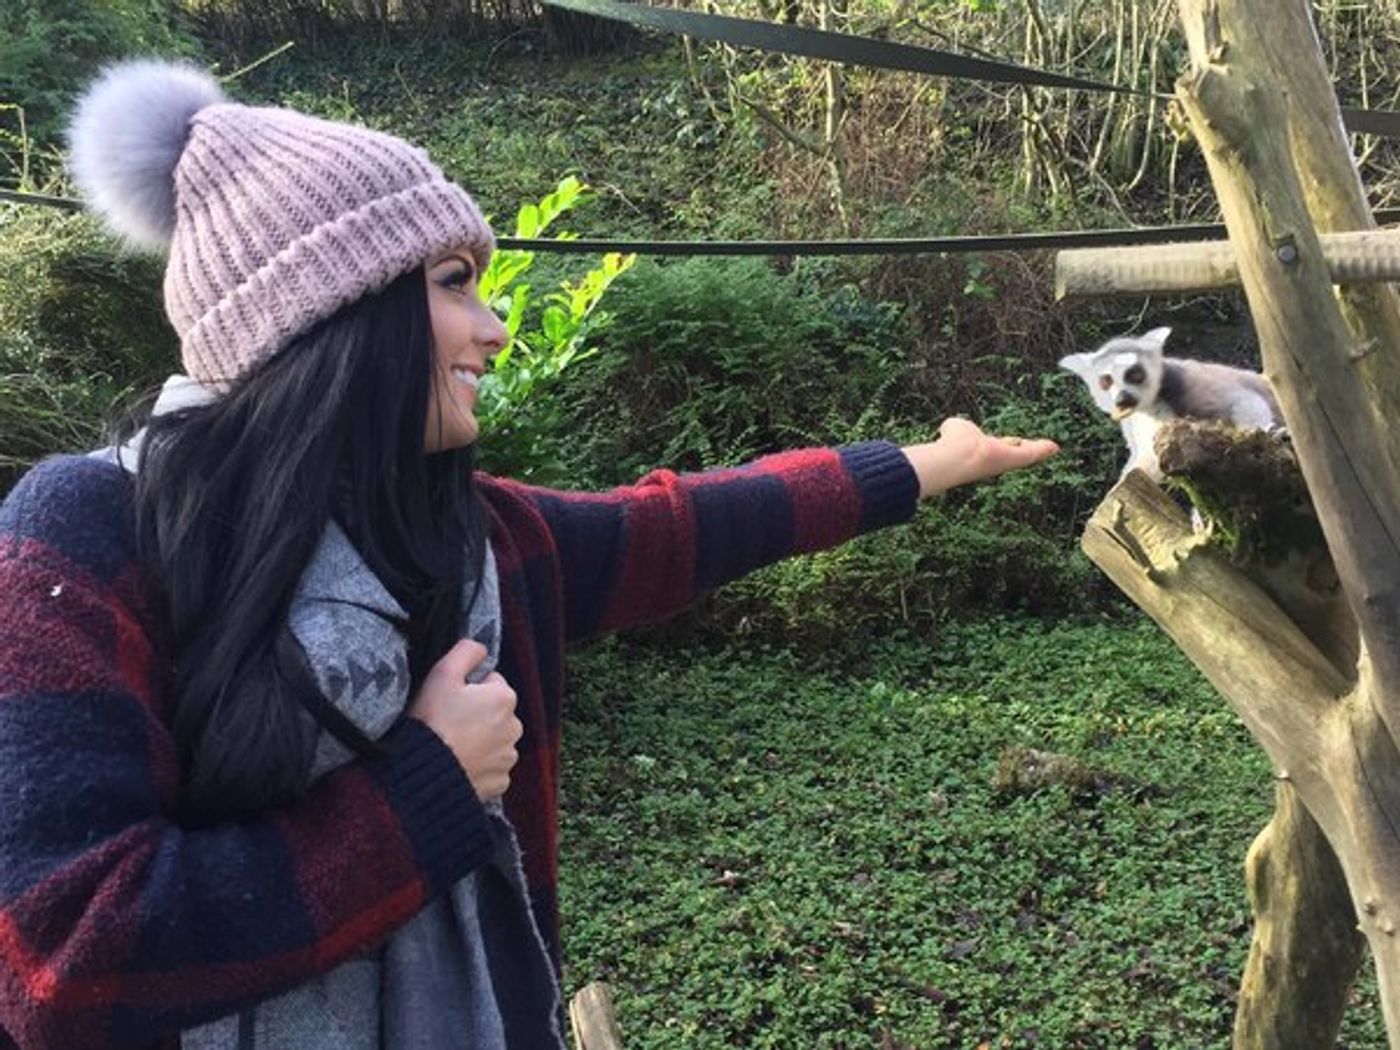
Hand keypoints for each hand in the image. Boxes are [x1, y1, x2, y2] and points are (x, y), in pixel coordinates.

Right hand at [407, 639, 522, 800]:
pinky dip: (478, 766)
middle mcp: (515, 727)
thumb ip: (466, 652)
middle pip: (495, 713)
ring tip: (452, 745)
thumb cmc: (434, 721)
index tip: (451, 700)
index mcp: (504, 697)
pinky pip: (491, 768)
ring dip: (479, 741)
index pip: (491, 683)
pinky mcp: (500, 782)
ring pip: (494, 741)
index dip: (468, 689)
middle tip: (449, 723)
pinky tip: (459, 764)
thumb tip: (481, 648)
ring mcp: (508, 757)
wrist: (426, 774)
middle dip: (477, 715)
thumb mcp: (443, 674)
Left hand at [903, 417, 1058, 498]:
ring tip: (1052, 448)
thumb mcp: (955, 429)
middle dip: (1024, 449)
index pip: (995, 448)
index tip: (1008, 445)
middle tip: (1036, 447)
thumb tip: (949, 428)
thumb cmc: (952, 444)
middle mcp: (996, 458)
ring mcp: (1008, 459)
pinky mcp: (1019, 457)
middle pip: (1014, 453)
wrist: (960, 455)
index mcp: (982, 451)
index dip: (1001, 446)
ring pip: (1026, 454)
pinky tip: (1055, 447)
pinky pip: (1035, 453)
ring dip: (1039, 451)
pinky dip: (1044, 450)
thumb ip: (955, 428)